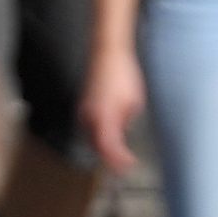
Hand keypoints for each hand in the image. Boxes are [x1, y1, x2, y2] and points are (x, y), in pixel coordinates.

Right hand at [81, 46, 149, 175]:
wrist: (107, 51)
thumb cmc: (123, 74)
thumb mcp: (134, 101)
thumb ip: (126, 121)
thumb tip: (123, 130)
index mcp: (104, 117)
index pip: (109, 149)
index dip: (119, 161)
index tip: (130, 165)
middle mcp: (90, 117)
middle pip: (98, 147)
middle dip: (111, 158)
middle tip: (125, 164)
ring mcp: (84, 111)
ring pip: (91, 138)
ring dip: (104, 148)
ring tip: (119, 154)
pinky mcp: (83, 105)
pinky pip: (89, 128)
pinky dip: (98, 136)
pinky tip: (108, 137)